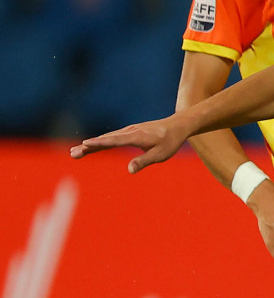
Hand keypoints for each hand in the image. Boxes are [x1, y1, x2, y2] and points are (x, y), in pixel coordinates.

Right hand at [69, 118, 189, 172]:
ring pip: (106, 138)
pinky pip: (111, 137)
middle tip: (73, 153)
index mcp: (136, 137)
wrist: (177, 126)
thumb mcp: (160, 155)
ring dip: (91, 144)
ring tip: (76, 151)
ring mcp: (128, 131)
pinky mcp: (129, 132)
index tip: (84, 145)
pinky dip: (100, 141)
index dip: (98, 144)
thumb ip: (144, 162)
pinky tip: (92, 146)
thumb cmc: (170, 142)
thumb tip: (129, 171)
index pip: (113, 141)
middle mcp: (129, 132)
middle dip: (88, 147)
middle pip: (105, 140)